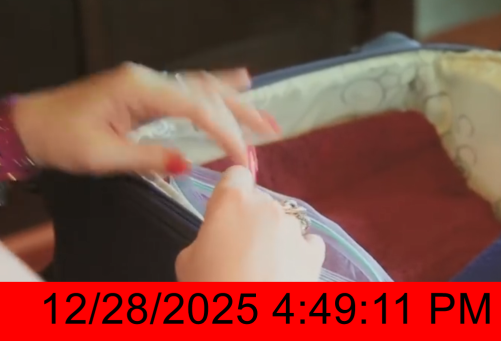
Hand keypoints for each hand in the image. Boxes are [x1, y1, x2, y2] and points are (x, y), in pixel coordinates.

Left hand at [12, 63, 279, 175]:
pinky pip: (186, 89)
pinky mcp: (144, 91)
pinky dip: (213, 92)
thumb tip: (189, 163)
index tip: (243, 156)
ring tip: (264, 115)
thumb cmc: (61, 139)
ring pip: (200, 87)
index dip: (224, 131)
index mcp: (138, 90)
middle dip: (241, 112)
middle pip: (205, 91)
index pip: (195, 107)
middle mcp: (147, 79)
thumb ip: (149, 157)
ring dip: (233, 102)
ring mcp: (146, 82)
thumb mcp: (103, 156)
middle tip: (272, 129)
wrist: (31, 125)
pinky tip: (236, 83)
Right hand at [175, 165, 324, 281]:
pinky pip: (307, 243)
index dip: (231, 192)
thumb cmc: (208, 289)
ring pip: (283, 222)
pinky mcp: (313, 252)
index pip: (236, 175)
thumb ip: (206, 237)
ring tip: (263, 270)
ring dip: (274, 237)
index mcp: (232, 201)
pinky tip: (288, 272)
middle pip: (259, 201)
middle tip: (238, 252)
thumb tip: (219, 241)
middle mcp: (266, 206)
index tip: (225, 213)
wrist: (245, 325)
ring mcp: (294, 228)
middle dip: (250, 220)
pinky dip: (300, 253)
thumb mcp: (187, 260)